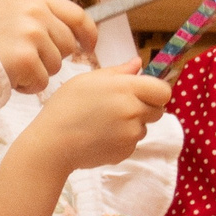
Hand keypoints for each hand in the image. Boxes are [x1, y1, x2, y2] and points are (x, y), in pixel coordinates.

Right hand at [0, 0, 98, 93]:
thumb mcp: (9, 11)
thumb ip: (39, 17)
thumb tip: (75, 34)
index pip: (77, 14)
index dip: (88, 34)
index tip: (89, 46)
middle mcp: (35, 12)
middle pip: (68, 45)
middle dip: (52, 58)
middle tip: (24, 59)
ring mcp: (31, 34)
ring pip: (56, 66)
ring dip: (37, 72)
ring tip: (10, 65)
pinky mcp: (26, 59)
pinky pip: (42, 82)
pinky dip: (27, 86)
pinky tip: (8, 76)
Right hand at [19, 66, 172, 174]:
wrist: (53, 144)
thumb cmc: (66, 106)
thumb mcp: (87, 80)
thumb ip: (118, 71)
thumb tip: (139, 64)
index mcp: (125, 88)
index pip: (163, 91)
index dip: (156, 91)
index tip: (143, 93)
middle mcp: (133, 111)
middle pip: (158, 110)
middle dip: (146, 108)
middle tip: (121, 107)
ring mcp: (131, 134)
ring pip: (144, 127)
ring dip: (132, 125)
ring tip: (104, 123)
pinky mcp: (126, 152)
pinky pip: (132, 143)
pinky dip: (122, 140)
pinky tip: (101, 136)